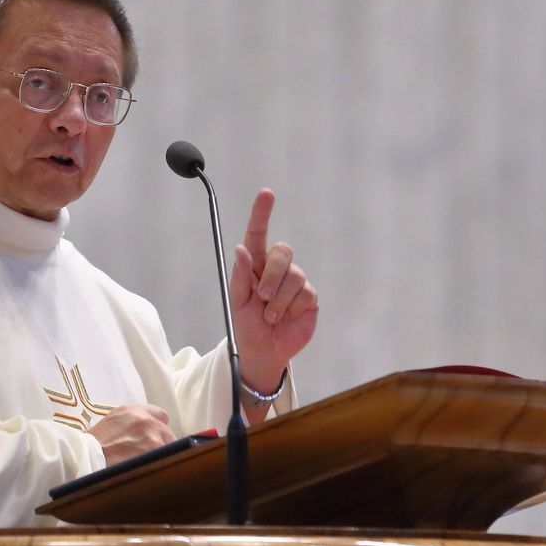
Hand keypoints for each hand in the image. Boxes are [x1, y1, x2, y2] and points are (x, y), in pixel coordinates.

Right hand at [89, 404, 173, 465]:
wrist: (87, 458)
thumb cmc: (94, 447)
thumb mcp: (110, 425)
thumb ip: (129, 424)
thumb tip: (141, 435)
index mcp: (132, 411)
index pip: (160, 415)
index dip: (159, 429)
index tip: (157, 437)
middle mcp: (144, 419)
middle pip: (167, 433)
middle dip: (161, 445)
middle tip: (148, 457)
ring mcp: (152, 434)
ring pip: (168, 448)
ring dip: (160, 457)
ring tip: (144, 467)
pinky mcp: (155, 450)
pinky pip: (166, 459)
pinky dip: (159, 466)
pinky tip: (147, 471)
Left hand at [230, 188, 318, 393]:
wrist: (263, 351)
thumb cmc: (246, 324)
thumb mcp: (237, 301)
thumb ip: (240, 275)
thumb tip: (241, 249)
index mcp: (255, 265)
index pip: (258, 234)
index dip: (262, 213)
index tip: (266, 193)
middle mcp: (277, 269)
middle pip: (282, 252)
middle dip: (272, 274)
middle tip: (262, 297)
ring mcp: (295, 282)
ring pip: (294, 275)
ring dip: (278, 299)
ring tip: (270, 316)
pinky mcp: (309, 297)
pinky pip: (304, 292)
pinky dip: (290, 308)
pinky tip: (284, 318)